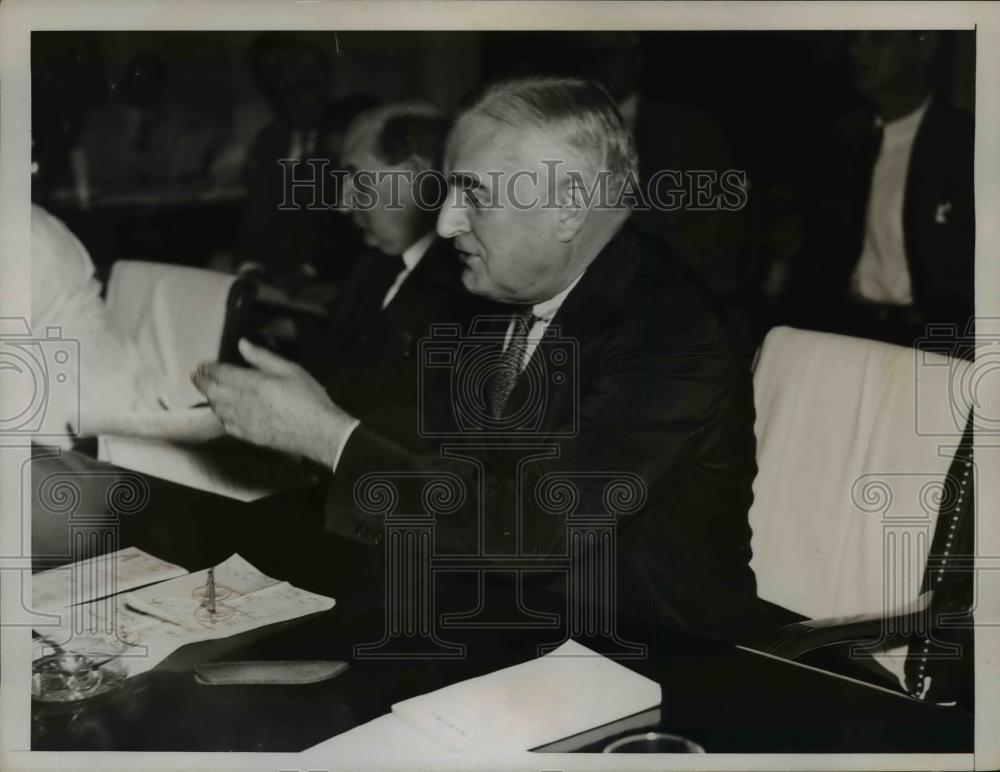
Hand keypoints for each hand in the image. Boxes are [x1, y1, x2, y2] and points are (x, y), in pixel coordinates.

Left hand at [191, 339, 355, 466]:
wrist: (318, 431)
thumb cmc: (309, 398)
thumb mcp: (290, 370)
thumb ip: (263, 357)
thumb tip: (243, 345)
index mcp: (255, 384)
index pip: (223, 374)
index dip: (209, 368)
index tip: (203, 364)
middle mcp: (245, 403)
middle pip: (213, 392)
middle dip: (202, 382)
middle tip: (196, 376)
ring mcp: (245, 421)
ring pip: (217, 409)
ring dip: (209, 398)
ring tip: (207, 391)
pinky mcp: (249, 436)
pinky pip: (227, 425)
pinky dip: (220, 416)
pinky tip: (222, 412)